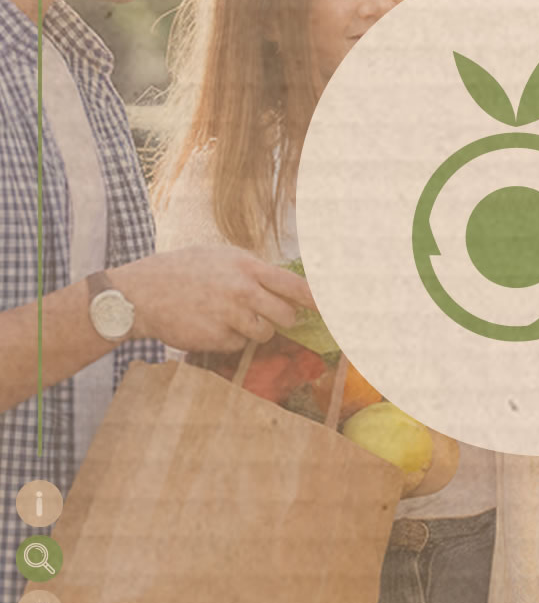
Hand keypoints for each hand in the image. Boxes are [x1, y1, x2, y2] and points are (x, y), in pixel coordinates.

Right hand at [112, 247, 314, 352]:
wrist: (140, 294)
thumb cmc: (182, 271)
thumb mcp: (220, 258)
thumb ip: (252, 270)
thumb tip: (285, 285)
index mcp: (247, 267)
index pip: (296, 286)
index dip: (318, 300)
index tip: (334, 309)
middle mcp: (243, 291)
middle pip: (286, 316)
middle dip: (282, 319)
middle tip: (265, 314)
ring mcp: (230, 316)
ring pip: (264, 333)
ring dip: (253, 330)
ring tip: (227, 316)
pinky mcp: (217, 338)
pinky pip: (238, 345)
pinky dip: (229, 339)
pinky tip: (209, 325)